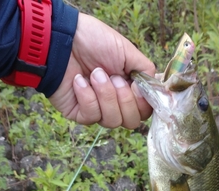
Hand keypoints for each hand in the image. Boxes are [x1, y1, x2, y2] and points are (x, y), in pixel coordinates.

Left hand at [49, 13, 154, 128]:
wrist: (62, 40)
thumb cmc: (94, 42)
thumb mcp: (128, 52)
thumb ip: (145, 72)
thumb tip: (156, 90)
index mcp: (129, 90)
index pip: (145, 111)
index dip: (143, 103)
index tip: (136, 86)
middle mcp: (115, 103)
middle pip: (131, 122)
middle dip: (124, 100)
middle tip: (113, 77)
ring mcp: (98, 111)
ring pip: (113, 121)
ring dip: (105, 95)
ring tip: (95, 74)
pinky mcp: (80, 114)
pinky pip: (92, 116)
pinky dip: (87, 97)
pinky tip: (79, 81)